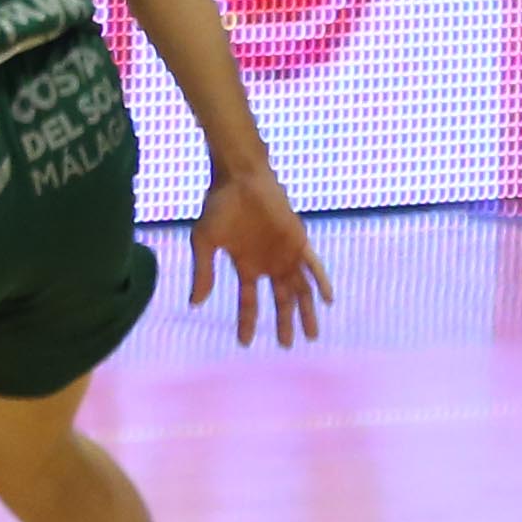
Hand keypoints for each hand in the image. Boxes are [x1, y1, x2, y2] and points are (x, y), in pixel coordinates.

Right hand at [189, 168, 327, 346]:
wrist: (240, 176)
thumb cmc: (220, 205)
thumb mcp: (205, 242)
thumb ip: (203, 272)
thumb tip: (194, 304)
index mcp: (247, 265)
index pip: (249, 301)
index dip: (247, 322)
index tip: (245, 343)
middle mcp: (269, 263)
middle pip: (281, 299)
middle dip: (285, 323)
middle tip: (287, 345)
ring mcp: (285, 253)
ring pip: (300, 288)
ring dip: (306, 311)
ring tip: (312, 335)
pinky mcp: (298, 240)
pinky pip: (313, 266)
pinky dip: (321, 282)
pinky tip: (327, 300)